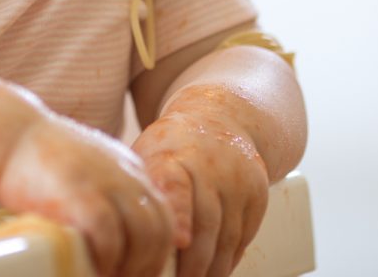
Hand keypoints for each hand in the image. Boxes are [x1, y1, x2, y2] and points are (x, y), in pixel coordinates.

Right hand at [0, 112, 174, 276]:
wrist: (7, 134)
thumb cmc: (37, 157)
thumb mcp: (85, 166)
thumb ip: (104, 189)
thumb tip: (111, 231)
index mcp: (128, 168)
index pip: (162, 215)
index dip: (155, 248)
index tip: (138, 268)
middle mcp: (124, 173)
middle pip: (159, 229)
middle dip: (147, 264)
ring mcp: (105, 183)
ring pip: (143, 238)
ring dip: (130, 267)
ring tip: (107, 275)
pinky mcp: (82, 195)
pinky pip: (110, 239)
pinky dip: (105, 261)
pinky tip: (91, 267)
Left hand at [131, 85, 269, 276]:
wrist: (218, 116)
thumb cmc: (171, 146)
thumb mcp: (147, 154)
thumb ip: (141, 190)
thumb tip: (119, 232)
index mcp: (174, 154)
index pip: (176, 185)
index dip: (178, 214)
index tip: (177, 240)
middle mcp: (210, 165)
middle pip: (205, 222)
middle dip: (192, 263)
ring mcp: (238, 179)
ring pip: (228, 235)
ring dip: (212, 269)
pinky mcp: (258, 191)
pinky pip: (245, 235)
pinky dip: (230, 258)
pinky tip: (215, 271)